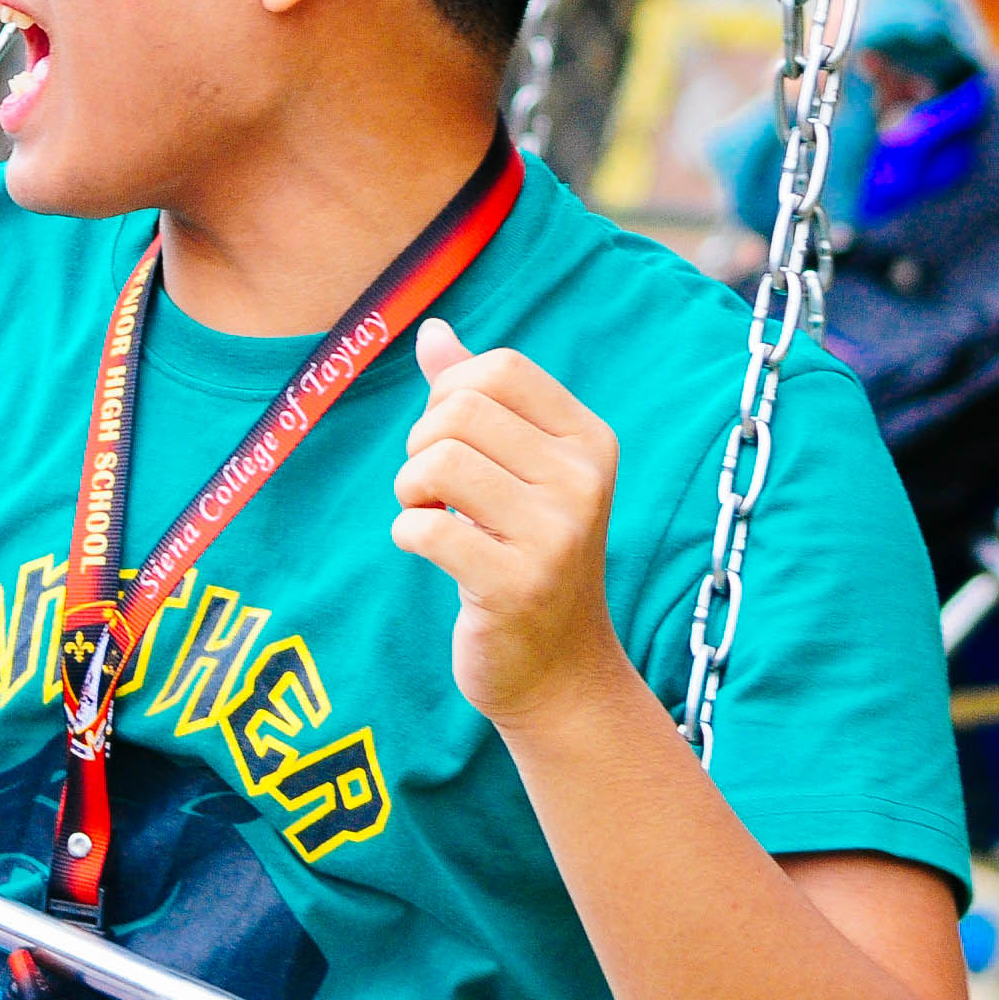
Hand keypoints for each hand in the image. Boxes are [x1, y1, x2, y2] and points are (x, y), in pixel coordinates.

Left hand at [392, 319, 630, 732]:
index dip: (450, 395)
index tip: (453, 440)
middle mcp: (583, 480)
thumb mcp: (520, 471)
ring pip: (437, 464)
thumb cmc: (526, 554)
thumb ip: (477, 398)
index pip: (499, 369)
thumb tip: (432, 330)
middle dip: (421, 444)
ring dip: (409, 491)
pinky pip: (424, 528)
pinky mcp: (517, 586)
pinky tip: (433, 551)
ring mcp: (556, 534)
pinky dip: (408, 534)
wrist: (559, 669)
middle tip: (432, 487)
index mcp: (590, 440)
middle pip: (460, 412)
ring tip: (430, 515)